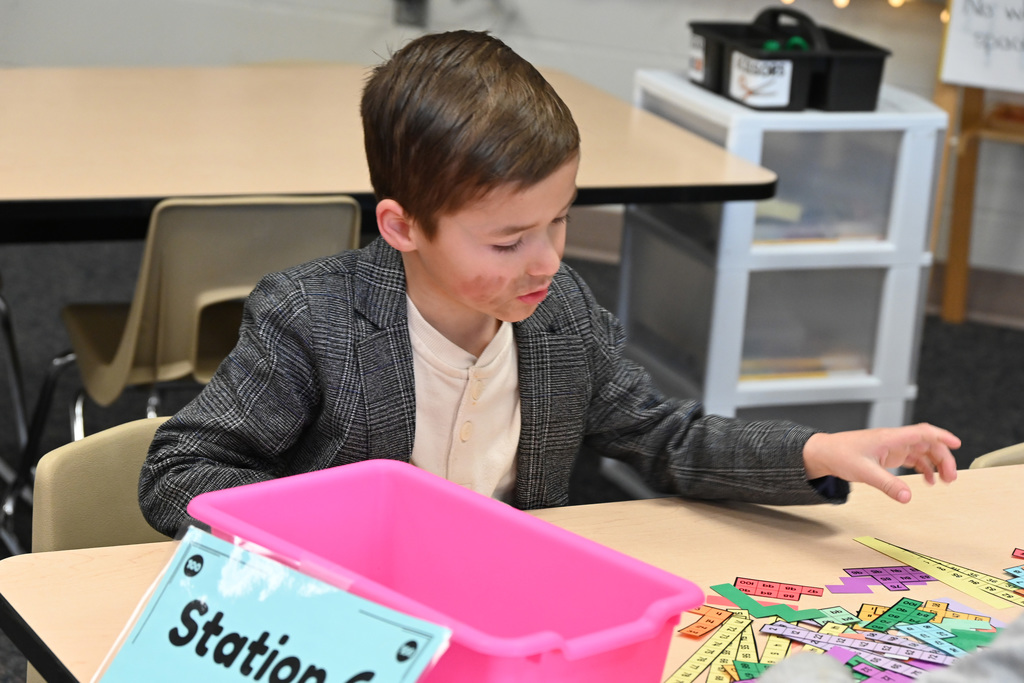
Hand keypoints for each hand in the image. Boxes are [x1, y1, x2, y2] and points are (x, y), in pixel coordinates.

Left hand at [802, 423, 959, 502]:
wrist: (824, 453)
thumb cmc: (840, 455)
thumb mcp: (864, 472)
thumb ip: (887, 485)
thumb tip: (907, 497)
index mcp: (890, 438)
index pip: (922, 432)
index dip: (942, 436)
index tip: (958, 444)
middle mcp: (894, 440)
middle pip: (927, 443)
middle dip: (943, 458)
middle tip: (951, 479)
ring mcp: (892, 447)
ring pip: (922, 451)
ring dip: (935, 464)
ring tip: (944, 482)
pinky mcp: (888, 455)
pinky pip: (912, 459)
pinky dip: (923, 468)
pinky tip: (928, 481)